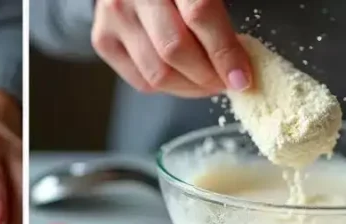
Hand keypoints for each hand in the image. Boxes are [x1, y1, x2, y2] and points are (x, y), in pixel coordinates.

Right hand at [91, 0, 250, 95]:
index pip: (200, 14)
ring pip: (157, 74)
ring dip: (190, 88)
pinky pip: (141, 81)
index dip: (224, 51)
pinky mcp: (103, 39)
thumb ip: (215, 12)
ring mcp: (115, 17)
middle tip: (226, 82)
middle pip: (175, 50)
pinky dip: (169, 88)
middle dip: (208, 76)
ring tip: (208, 83)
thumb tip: (240, 62)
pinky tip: (184, 79)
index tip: (242, 77)